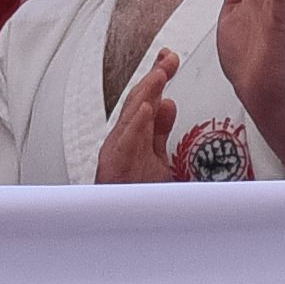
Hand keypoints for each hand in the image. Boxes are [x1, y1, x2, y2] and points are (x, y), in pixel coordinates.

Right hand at [92, 50, 184, 183]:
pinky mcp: (114, 166)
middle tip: (168, 58)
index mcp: (136, 136)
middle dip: (154, 78)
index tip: (170, 59)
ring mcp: (118, 151)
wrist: (122, 225)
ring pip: (132, 116)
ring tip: (159, 75)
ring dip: (146, 93)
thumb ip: (159, 132)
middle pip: (139, 101)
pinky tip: (147, 110)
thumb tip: (166, 104)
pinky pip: (125, 143)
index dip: (158, 78)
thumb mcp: (156, 157)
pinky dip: (136, 125)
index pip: (148, 99)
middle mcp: (126, 140)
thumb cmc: (135, 196)